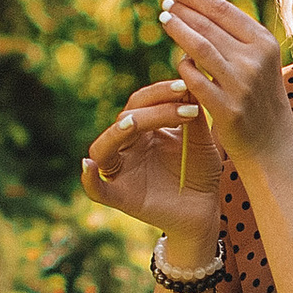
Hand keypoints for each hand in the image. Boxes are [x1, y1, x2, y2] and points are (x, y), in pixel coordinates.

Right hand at [82, 78, 224, 248]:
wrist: (205, 210)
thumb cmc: (201, 172)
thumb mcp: (200, 141)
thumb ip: (192, 116)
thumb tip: (189, 83)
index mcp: (144, 130)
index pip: (141, 102)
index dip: (160, 92)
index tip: (186, 86)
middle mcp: (128, 147)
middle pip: (125, 118)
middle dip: (153, 109)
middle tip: (185, 104)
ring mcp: (122, 171)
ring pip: (104, 147)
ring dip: (117, 133)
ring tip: (133, 123)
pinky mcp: (121, 197)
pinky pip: (96, 189)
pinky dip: (88, 179)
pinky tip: (88, 165)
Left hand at [157, 0, 290, 169]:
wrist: (273, 143)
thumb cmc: (258, 95)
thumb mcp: (254, 58)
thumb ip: (229, 28)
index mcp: (264, 43)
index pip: (224, 10)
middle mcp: (255, 60)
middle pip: (210, 26)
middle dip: (184, 10)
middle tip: (164, 0)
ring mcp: (241, 85)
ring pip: (200, 48)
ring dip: (179, 30)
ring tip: (164, 18)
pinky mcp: (227, 109)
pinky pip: (195, 81)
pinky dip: (184, 68)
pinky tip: (180, 62)